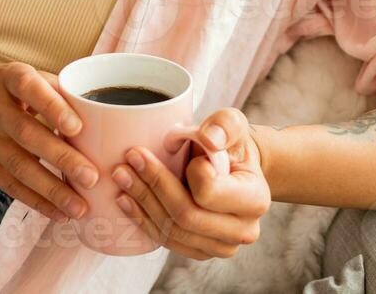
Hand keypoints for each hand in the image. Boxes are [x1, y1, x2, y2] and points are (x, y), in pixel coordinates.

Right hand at [0, 62, 99, 223]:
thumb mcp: (16, 74)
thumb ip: (52, 89)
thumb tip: (96, 110)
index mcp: (7, 77)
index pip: (28, 87)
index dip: (52, 106)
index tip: (77, 126)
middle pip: (26, 134)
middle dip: (61, 158)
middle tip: (92, 177)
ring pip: (18, 166)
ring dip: (51, 190)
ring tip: (80, 207)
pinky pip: (8, 184)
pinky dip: (34, 200)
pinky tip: (57, 213)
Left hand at [110, 107, 270, 260]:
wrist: (232, 168)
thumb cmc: (230, 144)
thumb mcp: (232, 124)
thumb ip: (225, 125)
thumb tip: (210, 140)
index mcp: (255, 198)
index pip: (209, 192)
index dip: (187, 172)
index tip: (173, 148)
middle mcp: (243, 230)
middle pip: (186, 217)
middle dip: (151, 187)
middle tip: (126, 162)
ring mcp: (221, 246)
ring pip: (172, 232)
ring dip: (141, 204)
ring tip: (121, 178)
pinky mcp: (200, 251)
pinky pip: (167, 241)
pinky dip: (143, 220)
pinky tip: (126, 200)